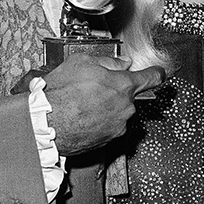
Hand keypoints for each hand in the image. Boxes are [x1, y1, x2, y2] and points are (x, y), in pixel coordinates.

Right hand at [41, 54, 164, 154]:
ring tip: (81, 105)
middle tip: (92, 89)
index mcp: (124, 86)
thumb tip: (122, 63)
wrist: (43, 124)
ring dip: (104, 108)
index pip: (151, 77)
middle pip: (128, 96)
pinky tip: (80, 117)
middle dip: (115, 92)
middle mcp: (126, 108)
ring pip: (117, 112)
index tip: (160, 73)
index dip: (156, 73)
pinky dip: (97, 122)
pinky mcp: (106, 141)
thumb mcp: (82, 63)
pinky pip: (106, 127)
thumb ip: (109, 61)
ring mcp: (117, 126)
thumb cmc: (60, 94)